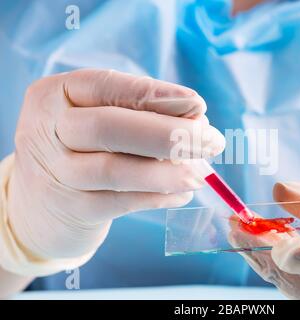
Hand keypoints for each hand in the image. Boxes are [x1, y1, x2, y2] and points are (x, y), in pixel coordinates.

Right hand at [7, 69, 224, 260]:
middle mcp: (48, 129)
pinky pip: (121, 202)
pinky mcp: (72, 209)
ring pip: (116, 169)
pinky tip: (181, 194)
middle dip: (169, 133)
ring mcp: (56, 173)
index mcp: (56, 94)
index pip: (107, 86)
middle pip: (110, 126)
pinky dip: (158, 197)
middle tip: (213, 141)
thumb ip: (140, 113)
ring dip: (168, 171)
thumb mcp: (97, 120)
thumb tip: (197, 117)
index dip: (155, 95)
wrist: (39, 204)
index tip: (198, 105)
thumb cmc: (81, 149)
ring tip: (201, 173)